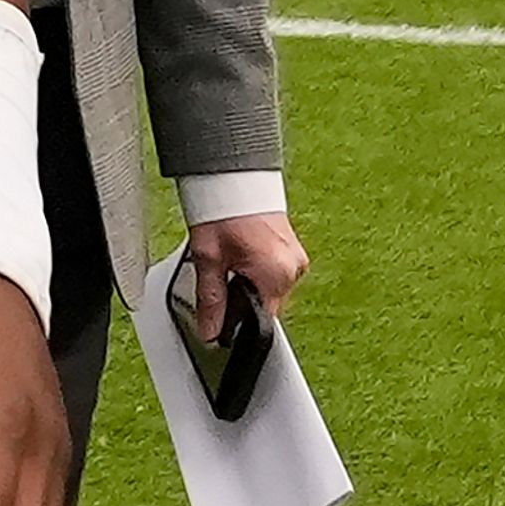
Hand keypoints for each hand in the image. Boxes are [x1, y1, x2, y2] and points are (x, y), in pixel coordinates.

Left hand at [183, 212, 308, 334]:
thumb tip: (210, 331)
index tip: (221, 317)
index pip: (262, 320)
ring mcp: (297, 257)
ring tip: (229, 257)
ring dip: (250, 282)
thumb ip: (210, 299)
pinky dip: (257, 269)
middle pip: (266, 303)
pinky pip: (276, 271)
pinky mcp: (293, 247)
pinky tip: (240, 253)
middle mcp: (293, 268)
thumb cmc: (222, 209)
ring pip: (270, 287)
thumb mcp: (207, 259)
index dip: (238, 321)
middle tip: (219, 274)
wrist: (232, 175)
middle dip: (242, 298)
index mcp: (276, 275)